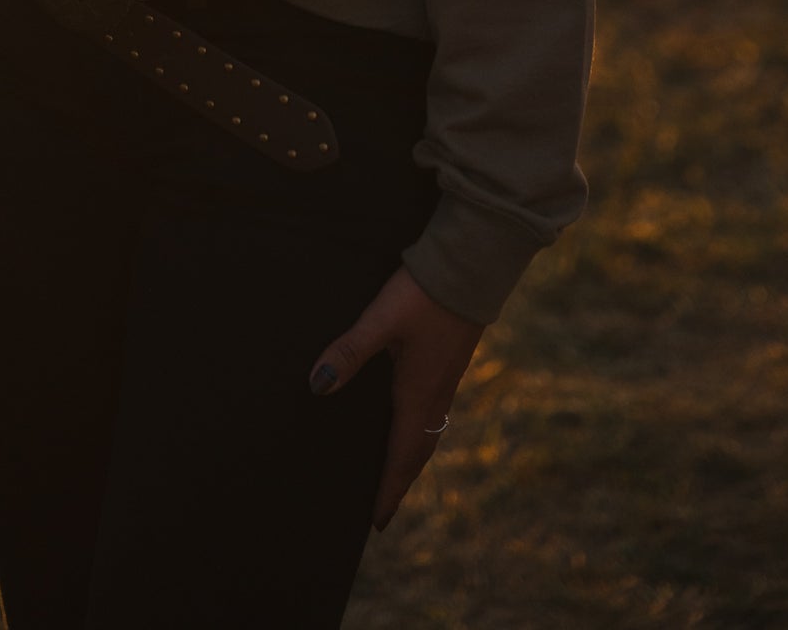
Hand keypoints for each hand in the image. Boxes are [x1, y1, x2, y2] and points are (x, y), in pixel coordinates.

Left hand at [309, 265, 481, 530]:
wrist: (470, 266)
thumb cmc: (423, 294)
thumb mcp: (381, 320)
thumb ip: (349, 350)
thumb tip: (317, 386)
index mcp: (418, 394)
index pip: (400, 457)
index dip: (388, 490)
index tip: (376, 522)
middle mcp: (436, 394)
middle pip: (417, 453)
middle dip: (399, 482)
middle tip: (383, 509)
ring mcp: (448, 378)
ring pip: (429, 433)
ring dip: (411, 459)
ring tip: (395, 474)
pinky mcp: (451, 361)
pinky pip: (435, 412)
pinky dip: (421, 431)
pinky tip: (411, 420)